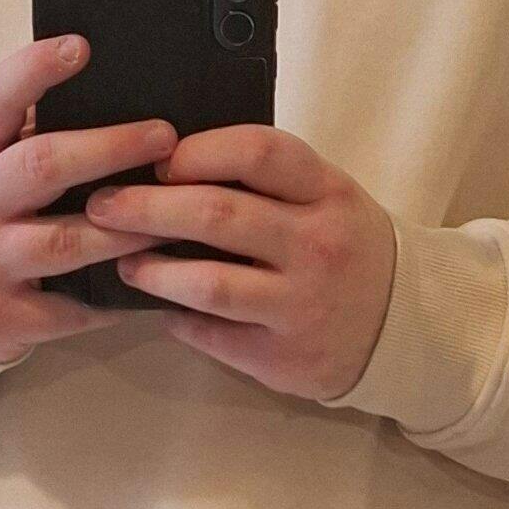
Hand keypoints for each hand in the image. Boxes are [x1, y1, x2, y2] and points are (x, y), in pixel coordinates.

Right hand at [0, 37, 176, 362]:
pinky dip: (118, 298)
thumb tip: (123, 93)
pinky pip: (72, 308)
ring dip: (129, 227)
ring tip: (180, 212)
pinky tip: (158, 282)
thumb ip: (33, 133)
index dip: (33, 70)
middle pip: (41, 166)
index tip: (80, 46)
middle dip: (110, 148)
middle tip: (165, 136)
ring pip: (66, 242)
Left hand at [82, 124, 397, 398]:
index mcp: (327, 192)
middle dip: (147, 207)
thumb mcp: (326, 197)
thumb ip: (267, 179)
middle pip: (218, 215)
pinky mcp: (284, 357)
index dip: (197, 151)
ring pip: (208, 283)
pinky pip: (212, 334)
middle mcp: (318, 246)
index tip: (157, 159)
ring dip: (152, 269)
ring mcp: (302, 305)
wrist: (404, 326)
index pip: (258, 153)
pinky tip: (161, 305)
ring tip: (123, 260)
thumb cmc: (343, 245)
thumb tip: (169, 160)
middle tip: (104, 204)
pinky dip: (177, 317)